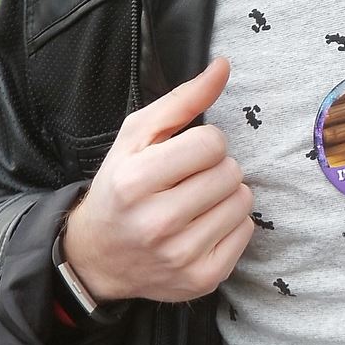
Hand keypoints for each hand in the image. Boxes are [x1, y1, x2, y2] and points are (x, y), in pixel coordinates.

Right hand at [62, 58, 253, 302]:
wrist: (97, 257)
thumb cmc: (121, 186)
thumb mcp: (137, 136)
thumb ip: (183, 99)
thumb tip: (224, 66)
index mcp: (134, 182)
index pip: (212, 143)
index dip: (204, 143)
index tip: (184, 155)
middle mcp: (156, 223)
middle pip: (230, 172)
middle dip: (216, 168)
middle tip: (189, 180)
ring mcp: (180, 256)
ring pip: (243, 201)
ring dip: (226, 195)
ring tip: (196, 202)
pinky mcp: (201, 279)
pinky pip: (247, 231)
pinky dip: (232, 223)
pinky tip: (203, 226)